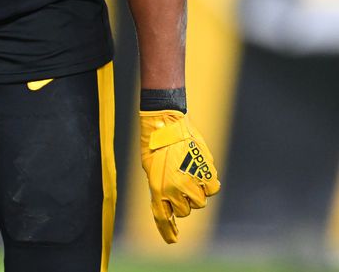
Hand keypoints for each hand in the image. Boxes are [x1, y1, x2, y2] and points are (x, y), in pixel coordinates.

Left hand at [139, 110, 220, 242]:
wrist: (165, 122)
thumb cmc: (153, 143)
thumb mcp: (150, 169)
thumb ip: (159, 188)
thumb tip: (167, 204)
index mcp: (156, 188)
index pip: (163, 217)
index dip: (167, 231)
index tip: (172, 241)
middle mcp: (174, 188)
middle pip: (184, 210)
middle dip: (182, 201)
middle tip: (178, 182)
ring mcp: (191, 180)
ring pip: (200, 202)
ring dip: (195, 192)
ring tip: (187, 173)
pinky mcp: (205, 171)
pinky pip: (212, 189)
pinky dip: (208, 183)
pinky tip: (200, 172)